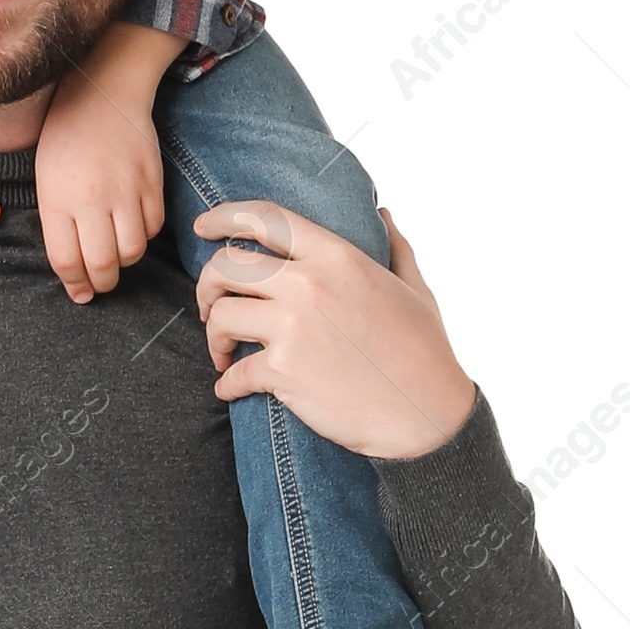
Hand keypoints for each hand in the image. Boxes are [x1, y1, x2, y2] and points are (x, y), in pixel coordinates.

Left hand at [33, 65, 166, 299]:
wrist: (102, 93)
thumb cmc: (65, 139)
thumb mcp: (46, 181)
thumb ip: (57, 226)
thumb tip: (76, 275)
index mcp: (58, 199)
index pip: (67, 261)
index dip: (75, 285)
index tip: (80, 293)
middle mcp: (92, 198)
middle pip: (103, 264)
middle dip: (102, 283)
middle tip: (100, 283)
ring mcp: (126, 189)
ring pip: (132, 251)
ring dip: (124, 262)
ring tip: (116, 254)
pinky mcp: (152, 181)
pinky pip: (153, 227)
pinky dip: (143, 236)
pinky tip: (131, 226)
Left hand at [193, 202, 476, 459]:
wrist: (426, 414)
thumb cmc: (425, 351)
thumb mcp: (414, 288)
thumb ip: (394, 245)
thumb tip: (383, 214)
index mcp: (337, 255)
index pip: (265, 219)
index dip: (224, 217)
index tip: (202, 228)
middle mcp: (310, 284)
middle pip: (227, 266)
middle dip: (207, 285)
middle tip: (210, 306)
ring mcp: (294, 328)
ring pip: (220, 316)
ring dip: (213, 337)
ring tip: (223, 353)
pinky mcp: (284, 372)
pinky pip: (233, 373)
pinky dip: (226, 385)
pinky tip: (230, 389)